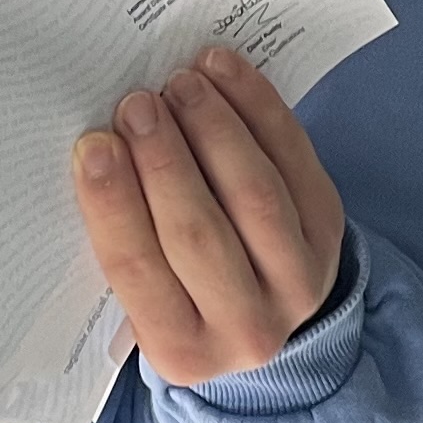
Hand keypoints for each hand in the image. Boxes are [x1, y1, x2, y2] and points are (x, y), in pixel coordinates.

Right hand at [75, 48, 346, 387]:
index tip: (93, 144)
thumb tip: (95, 147)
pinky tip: (223, 71)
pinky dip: (257, 108)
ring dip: (213, 129)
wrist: (264, 308)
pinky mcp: (328, 234)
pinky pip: (294, 160)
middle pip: (197, 232)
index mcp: (179, 351)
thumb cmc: (179, 289)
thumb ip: (124, 235)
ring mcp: (296, 283)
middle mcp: (245, 329)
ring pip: (253, 195)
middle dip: (162, 159)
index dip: (113, 203)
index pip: (136, 269)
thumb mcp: (146, 295)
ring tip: (180, 84)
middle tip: (136, 104)